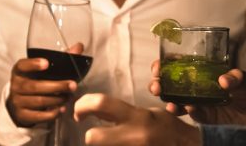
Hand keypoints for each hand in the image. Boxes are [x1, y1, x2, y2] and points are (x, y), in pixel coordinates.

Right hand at [6, 43, 83, 126]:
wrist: (18, 103)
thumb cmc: (34, 81)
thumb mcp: (42, 70)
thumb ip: (60, 58)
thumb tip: (79, 46)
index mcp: (19, 71)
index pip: (22, 65)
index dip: (33, 64)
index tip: (46, 63)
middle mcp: (16, 85)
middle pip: (35, 86)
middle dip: (56, 86)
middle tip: (73, 85)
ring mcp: (17, 101)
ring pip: (39, 101)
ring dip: (57, 100)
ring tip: (69, 97)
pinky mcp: (22, 115)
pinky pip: (39, 116)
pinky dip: (52, 113)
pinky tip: (62, 109)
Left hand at [74, 93, 202, 144]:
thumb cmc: (166, 128)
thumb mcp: (145, 113)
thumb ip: (119, 112)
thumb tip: (92, 109)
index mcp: (137, 117)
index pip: (101, 104)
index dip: (83, 105)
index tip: (79, 113)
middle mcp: (134, 136)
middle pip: (93, 137)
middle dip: (90, 136)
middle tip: (95, 134)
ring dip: (103, 144)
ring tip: (113, 140)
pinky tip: (119, 144)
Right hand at [150, 61, 245, 125]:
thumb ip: (237, 78)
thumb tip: (224, 80)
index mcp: (202, 73)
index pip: (176, 66)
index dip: (163, 65)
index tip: (158, 66)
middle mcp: (196, 88)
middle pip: (169, 84)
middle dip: (158, 84)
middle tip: (156, 85)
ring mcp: (199, 103)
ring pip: (175, 100)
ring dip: (167, 100)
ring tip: (167, 101)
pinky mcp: (206, 118)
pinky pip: (193, 115)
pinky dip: (188, 112)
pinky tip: (189, 109)